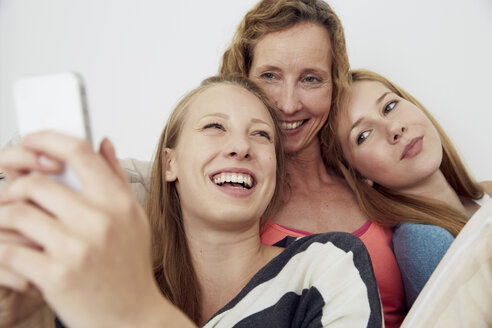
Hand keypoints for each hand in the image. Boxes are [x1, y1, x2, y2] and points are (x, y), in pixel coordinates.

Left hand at [0, 132, 189, 327]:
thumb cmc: (131, 267)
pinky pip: (10, 250)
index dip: (47, 139)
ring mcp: (78, 248)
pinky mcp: (56, 276)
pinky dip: (2, 250)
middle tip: (13, 198)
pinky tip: (12, 253)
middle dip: (15, 188)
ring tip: (9, 225)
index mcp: (118, 202)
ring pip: (17, 213)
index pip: (79, 152)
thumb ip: (116, 177)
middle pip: (37, 183)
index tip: (31, 140)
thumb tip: (103, 143)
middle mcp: (100, 220)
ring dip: (4, 218)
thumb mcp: (133, 218)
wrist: (133, 316)